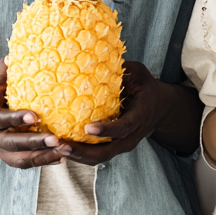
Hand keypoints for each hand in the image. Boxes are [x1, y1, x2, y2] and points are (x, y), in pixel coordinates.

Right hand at [0, 60, 70, 167]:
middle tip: (56, 139)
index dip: (15, 119)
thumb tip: (14, 56)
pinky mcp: (4, 154)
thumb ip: (0, 71)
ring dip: (40, 157)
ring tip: (63, 151)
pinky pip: (22, 162)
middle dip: (33, 142)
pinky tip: (60, 157)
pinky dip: (40, 161)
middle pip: (10, 143)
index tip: (35, 116)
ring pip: (17, 158)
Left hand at [57, 61, 186, 164]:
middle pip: (106, 152)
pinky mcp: (114, 147)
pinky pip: (95, 156)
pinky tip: (61, 148)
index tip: (88, 128)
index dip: (106, 130)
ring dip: (76, 156)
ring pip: (98, 158)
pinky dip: (78, 155)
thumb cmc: (146, 87)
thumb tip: (99, 56)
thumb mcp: (140, 74)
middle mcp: (130, 136)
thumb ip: (123, 69)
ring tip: (56, 149)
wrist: (160, 109)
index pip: (123, 127)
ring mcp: (122, 145)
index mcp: (139, 117)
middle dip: (82, 152)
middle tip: (61, 146)